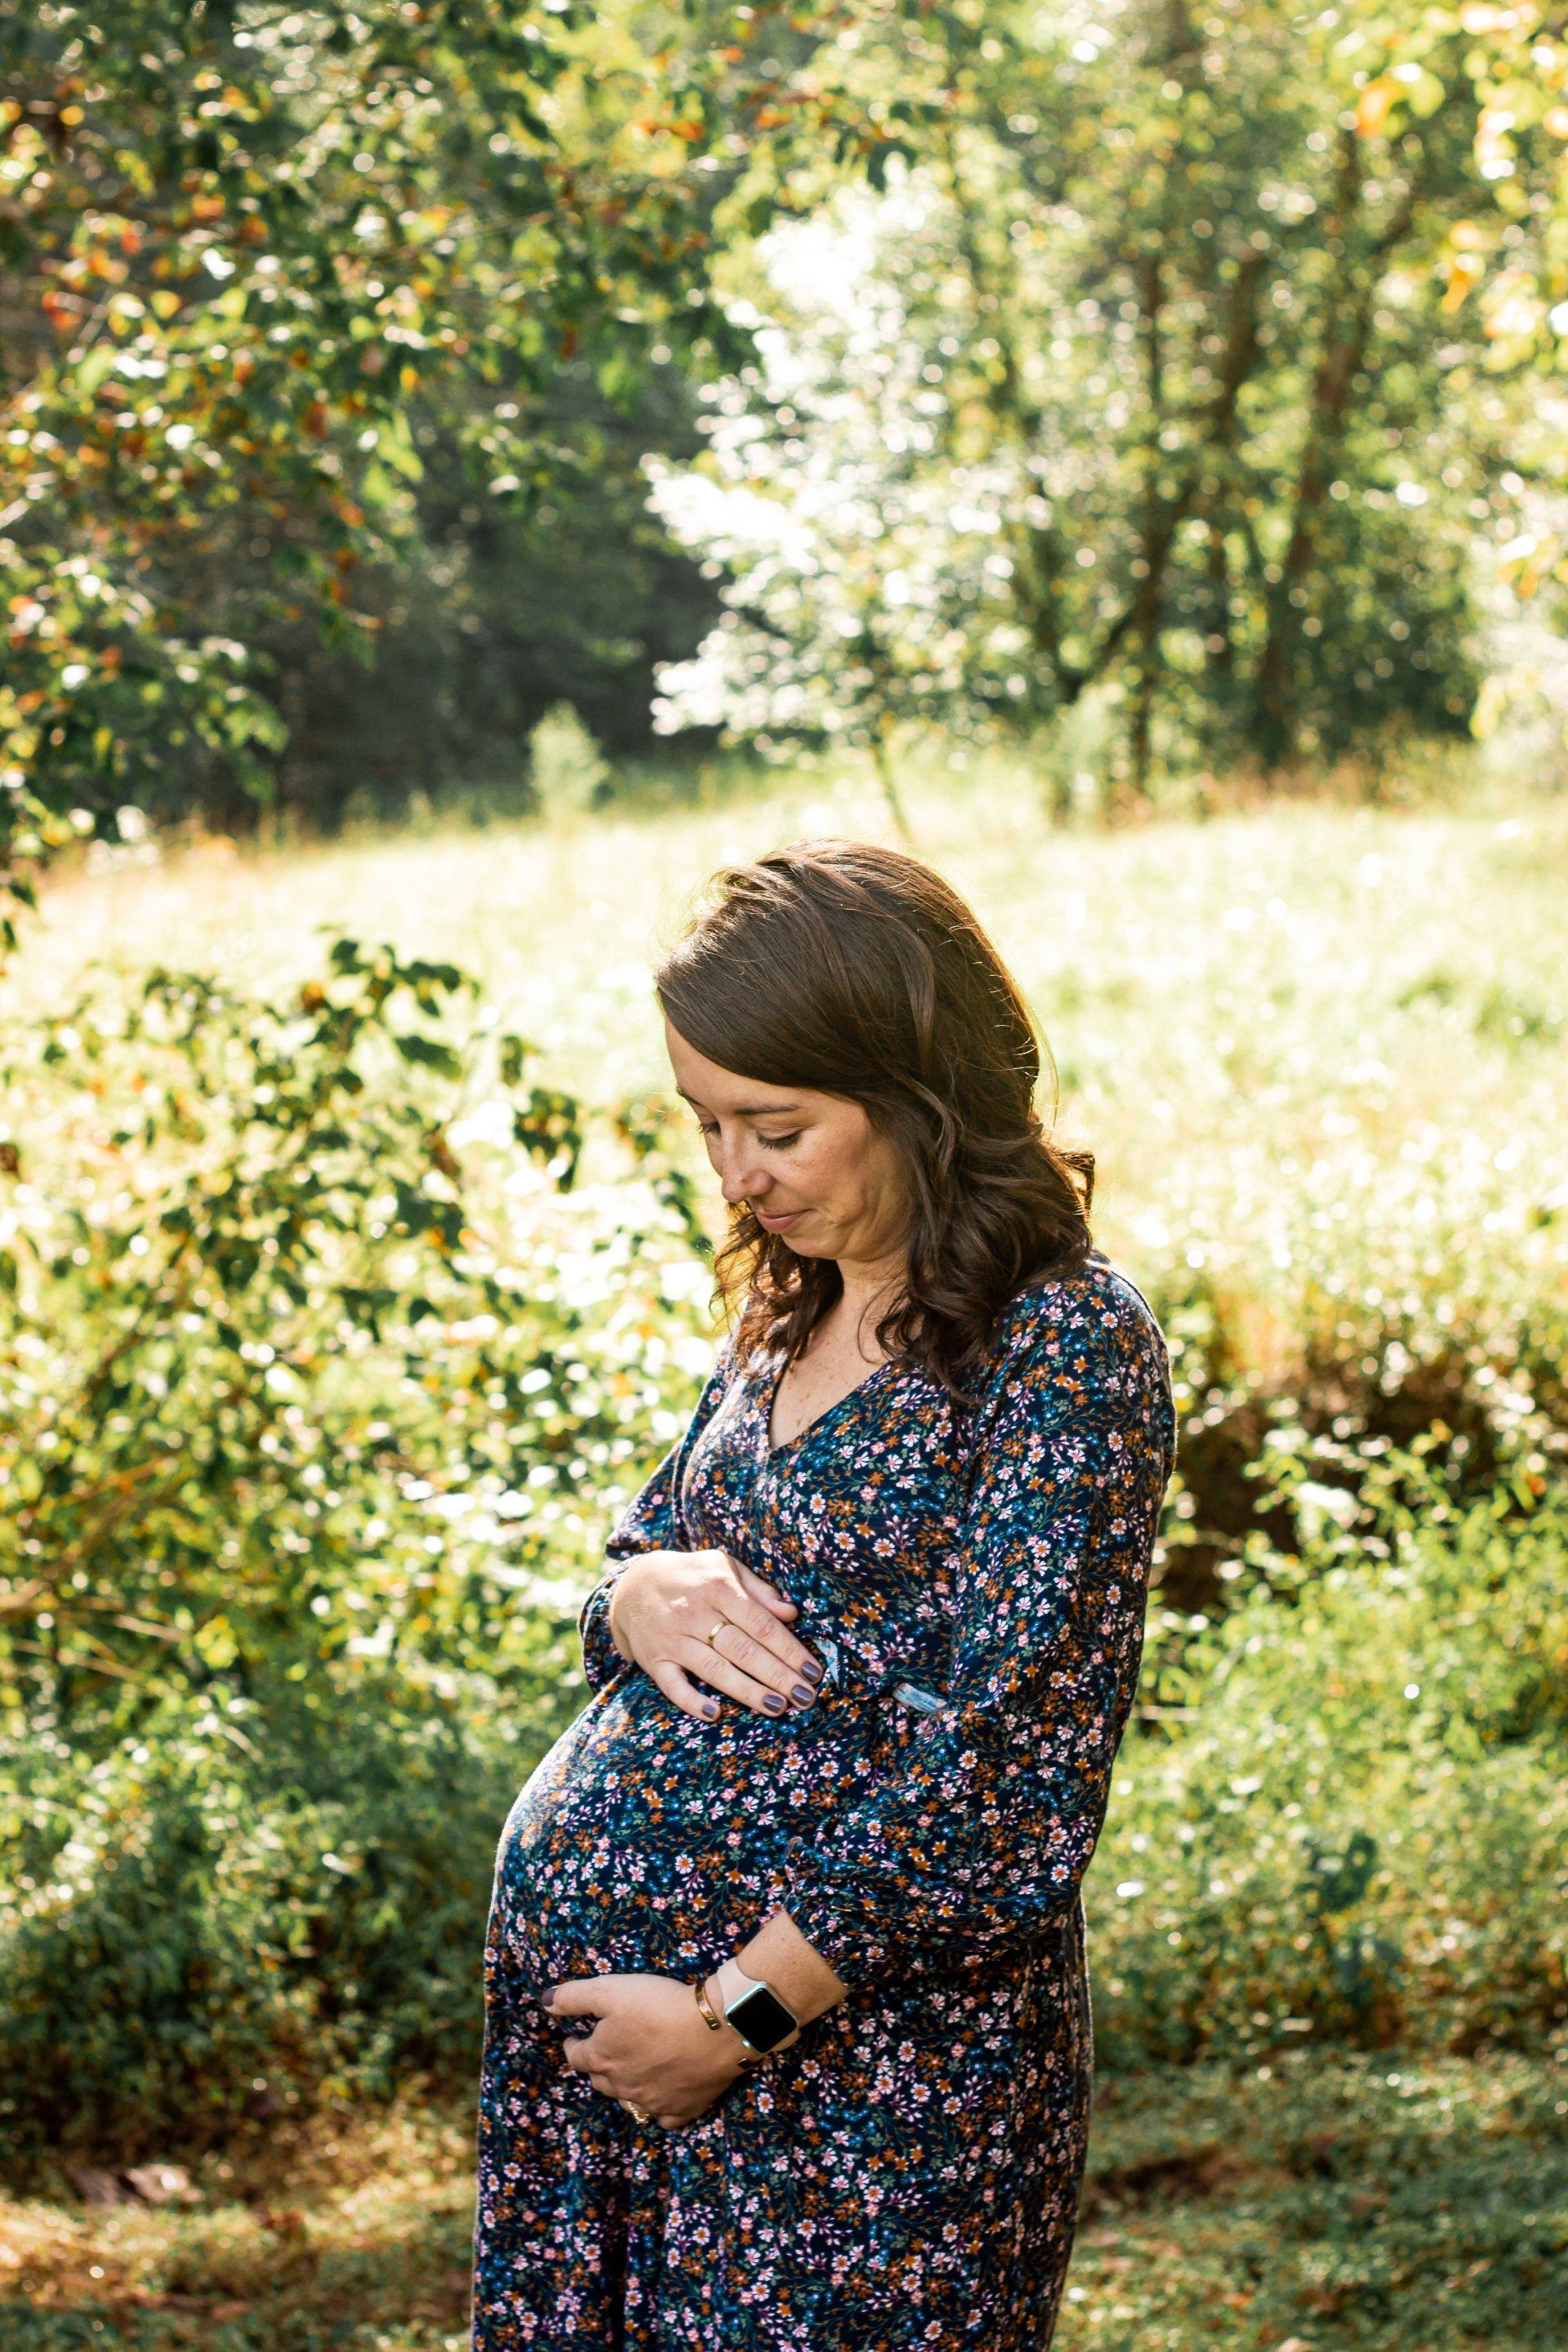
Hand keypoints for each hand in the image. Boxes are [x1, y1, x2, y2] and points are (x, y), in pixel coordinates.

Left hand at [545, 1971, 747, 2127]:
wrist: (715, 2029)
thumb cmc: (659, 2005)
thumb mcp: (610, 1990)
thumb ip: (574, 1996)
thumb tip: (545, 2002)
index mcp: (601, 2058)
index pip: (575, 2056)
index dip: (573, 2045)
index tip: (574, 2037)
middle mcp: (621, 2086)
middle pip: (599, 2081)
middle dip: (598, 2066)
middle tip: (606, 2050)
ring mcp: (651, 2102)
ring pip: (628, 2099)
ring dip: (625, 2085)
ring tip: (632, 2069)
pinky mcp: (680, 2110)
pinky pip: (663, 2117)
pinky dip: (659, 2107)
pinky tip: (662, 2097)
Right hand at [606, 1547, 824, 1721]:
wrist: (632, 1583)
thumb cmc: (692, 1576)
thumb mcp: (724, 1568)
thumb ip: (759, 1590)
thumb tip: (791, 1614)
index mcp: (718, 1587)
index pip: (762, 1624)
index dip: (790, 1649)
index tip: (814, 1670)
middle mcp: (694, 1613)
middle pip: (743, 1650)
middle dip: (778, 1676)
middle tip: (805, 1697)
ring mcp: (672, 1638)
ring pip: (715, 1669)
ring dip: (748, 1691)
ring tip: (777, 1707)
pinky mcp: (654, 1659)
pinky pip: (673, 1685)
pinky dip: (692, 1701)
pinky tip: (716, 1714)